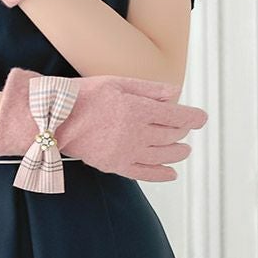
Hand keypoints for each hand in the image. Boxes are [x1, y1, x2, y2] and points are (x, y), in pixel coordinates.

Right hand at [0, 67, 207, 192]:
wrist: (54, 118)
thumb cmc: (84, 95)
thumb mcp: (116, 83)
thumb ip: (148, 89)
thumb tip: (175, 92)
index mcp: (138, 109)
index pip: (175, 115)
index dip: (192, 117)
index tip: (202, 118)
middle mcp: (136, 133)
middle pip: (170, 135)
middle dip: (183, 132)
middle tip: (187, 130)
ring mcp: (126, 151)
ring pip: (162, 156)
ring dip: (177, 153)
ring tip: (184, 150)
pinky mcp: (115, 165)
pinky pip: (145, 173)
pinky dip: (161, 174)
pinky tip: (171, 173)